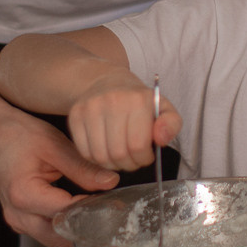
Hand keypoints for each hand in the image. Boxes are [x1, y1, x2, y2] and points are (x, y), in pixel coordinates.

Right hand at [0, 107, 119, 246]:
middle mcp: (17, 214)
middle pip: (58, 238)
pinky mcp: (22, 222)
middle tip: (112, 218)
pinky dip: (66, 228)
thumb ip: (83, 168)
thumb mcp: (56, 146)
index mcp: (23, 194)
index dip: (91, 211)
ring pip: (53, 240)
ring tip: (100, 215)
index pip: (65, 213)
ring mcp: (17, 221)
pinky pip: (47, 233)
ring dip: (76, 232)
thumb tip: (111, 182)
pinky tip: (83, 215)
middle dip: (86, 230)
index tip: (114, 205)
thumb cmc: (22, 136)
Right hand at [67, 73, 182, 170]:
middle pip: (119, 153)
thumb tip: (161, 139)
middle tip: (134, 160)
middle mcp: (112, 101)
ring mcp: (90, 108)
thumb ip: (171, 124)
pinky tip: (106, 151)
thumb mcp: (163, 107)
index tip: (146, 156)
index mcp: (138, 100)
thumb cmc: (138, 101)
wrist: (107, 81)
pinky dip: (96, 159)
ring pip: (100, 156)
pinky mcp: (75, 116)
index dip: (144, 158)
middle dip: (130, 164)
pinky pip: (85, 152)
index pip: (138, 145)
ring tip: (121, 157)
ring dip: (113, 165)